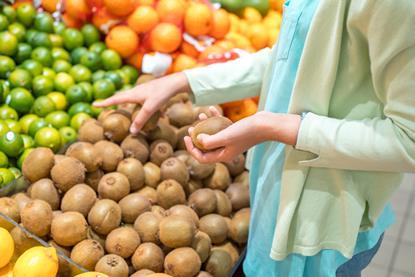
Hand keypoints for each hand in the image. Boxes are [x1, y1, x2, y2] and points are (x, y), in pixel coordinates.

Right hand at [94, 72, 190, 133]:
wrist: (175, 83)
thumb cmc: (161, 94)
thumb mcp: (150, 108)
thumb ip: (141, 120)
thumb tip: (132, 132)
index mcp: (133, 94)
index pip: (115, 99)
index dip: (104, 103)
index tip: (94, 105)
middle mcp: (136, 91)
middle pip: (122, 98)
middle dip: (114, 103)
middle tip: (105, 107)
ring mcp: (144, 91)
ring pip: (134, 99)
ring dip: (131, 106)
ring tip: (129, 112)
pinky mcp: (152, 92)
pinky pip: (145, 101)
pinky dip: (147, 108)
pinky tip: (160, 115)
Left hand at [184, 109, 300, 163]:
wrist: (266, 125)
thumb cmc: (246, 132)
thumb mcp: (225, 136)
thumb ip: (210, 141)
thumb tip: (197, 140)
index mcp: (223, 155)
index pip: (203, 157)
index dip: (192, 149)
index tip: (186, 137)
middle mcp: (227, 150)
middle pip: (207, 147)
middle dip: (197, 138)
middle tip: (190, 128)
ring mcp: (232, 141)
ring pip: (214, 135)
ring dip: (206, 126)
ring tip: (200, 116)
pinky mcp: (236, 132)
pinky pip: (222, 126)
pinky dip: (217, 119)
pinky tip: (211, 109)